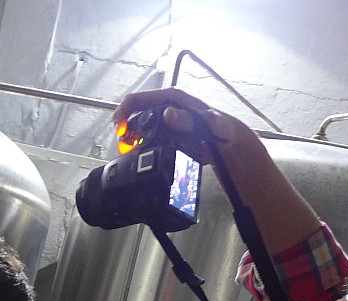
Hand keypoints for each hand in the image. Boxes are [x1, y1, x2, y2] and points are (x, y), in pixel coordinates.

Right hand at [114, 87, 249, 167]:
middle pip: (133, 113)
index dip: (124, 112)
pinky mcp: (164, 133)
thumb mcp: (208, 122)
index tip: (120, 129)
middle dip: (124, 128)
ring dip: (129, 139)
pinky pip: (146, 138)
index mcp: (171, 98)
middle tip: (123, 146)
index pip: (138, 99)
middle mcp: (164, 106)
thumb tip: (168, 114)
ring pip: (137, 127)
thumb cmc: (221, 128)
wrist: (227, 142)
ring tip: (127, 152)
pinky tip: (137, 155)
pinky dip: (138, 146)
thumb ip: (189, 119)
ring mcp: (163, 121)